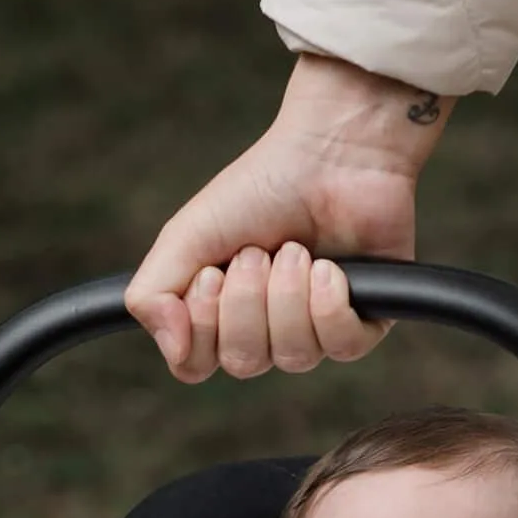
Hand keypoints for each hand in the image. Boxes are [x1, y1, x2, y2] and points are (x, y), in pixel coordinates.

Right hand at [126, 53, 452, 382]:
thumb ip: (153, 293)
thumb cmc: (260, 188)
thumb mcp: (187, 235)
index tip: (211, 273)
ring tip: (296, 249)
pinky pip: (340, 347)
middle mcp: (267, 333)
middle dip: (247, 301)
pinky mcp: (364, 324)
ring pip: (291, 357)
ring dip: (288, 294)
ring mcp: (316, 332)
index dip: (201, 328)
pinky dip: (327, 302)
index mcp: (221, 317)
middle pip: (243, 362)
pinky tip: (329, 267)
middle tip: (258, 250)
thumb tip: (169, 347)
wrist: (329, 152)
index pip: (195, 365)